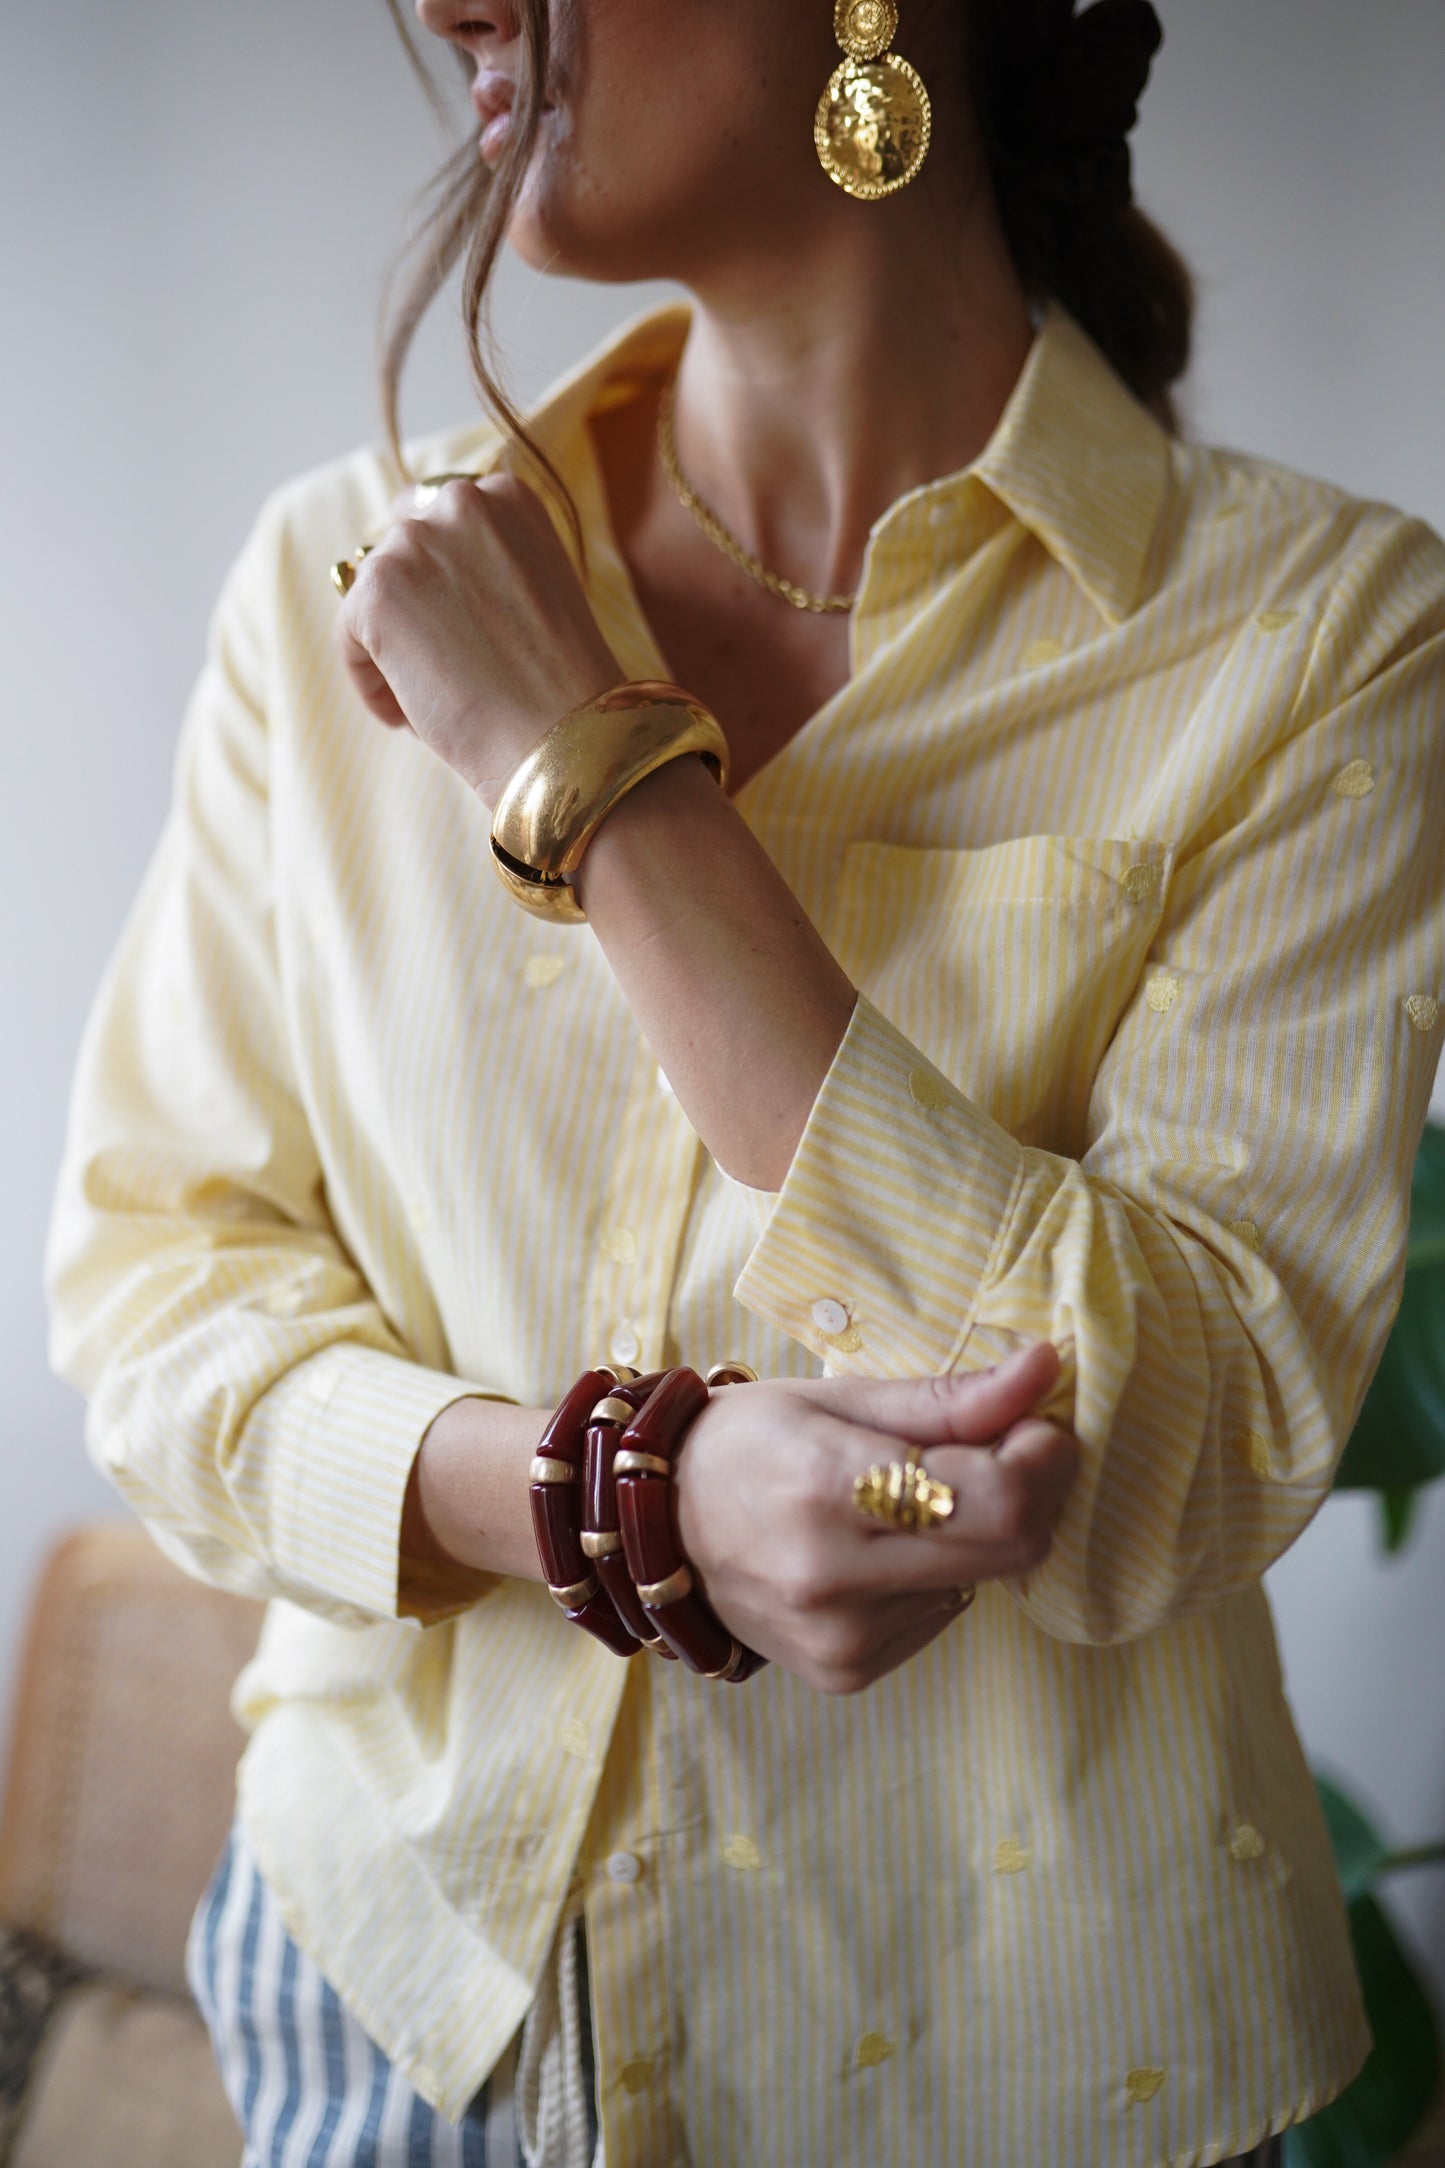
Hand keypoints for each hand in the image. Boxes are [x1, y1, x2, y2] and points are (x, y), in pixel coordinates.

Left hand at [334, 473, 623, 805]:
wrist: (563, 737)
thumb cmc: (560, 686)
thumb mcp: (536, 594)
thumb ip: (486, 566)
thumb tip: (423, 585)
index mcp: (509, 496)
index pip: (439, 521)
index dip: (442, 582)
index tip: (461, 632)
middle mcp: (461, 502)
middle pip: (400, 555)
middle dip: (414, 613)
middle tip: (446, 672)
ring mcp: (414, 542)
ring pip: (373, 599)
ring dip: (392, 650)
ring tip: (433, 703)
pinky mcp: (375, 591)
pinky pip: (349, 639)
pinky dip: (371, 684)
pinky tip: (409, 718)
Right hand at [674, 1341, 1077, 1693]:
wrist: (658, 1527)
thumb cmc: (746, 1442)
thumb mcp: (836, 1396)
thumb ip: (948, 1399)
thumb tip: (1046, 1369)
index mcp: (826, 1487)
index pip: (995, 1495)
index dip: (1042, 1457)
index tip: (1038, 1423)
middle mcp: (834, 1577)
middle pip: (1011, 1547)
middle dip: (1030, 1490)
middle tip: (1006, 1448)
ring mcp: (842, 1637)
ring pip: (982, 1579)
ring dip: (975, 1531)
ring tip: (909, 1498)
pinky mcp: (847, 1671)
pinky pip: (943, 1613)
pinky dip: (937, 1572)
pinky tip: (880, 1547)